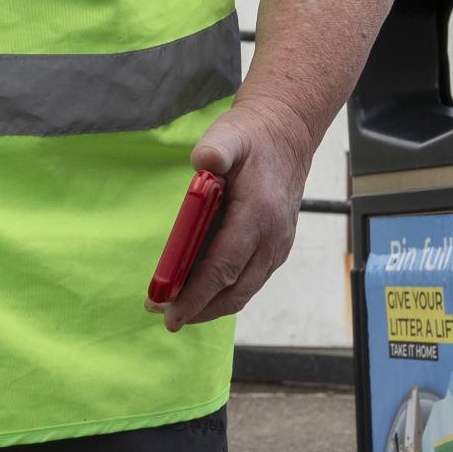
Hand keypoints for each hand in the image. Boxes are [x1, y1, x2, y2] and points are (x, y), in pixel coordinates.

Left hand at [155, 100, 312, 330]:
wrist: (288, 136)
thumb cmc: (252, 139)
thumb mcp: (230, 134)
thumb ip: (217, 148)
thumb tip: (203, 162)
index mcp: (259, 215)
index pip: (225, 266)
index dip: (196, 293)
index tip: (170, 310)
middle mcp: (273, 238)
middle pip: (234, 291)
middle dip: (198, 309)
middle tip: (164, 317)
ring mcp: (277, 247)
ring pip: (243, 292)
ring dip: (209, 307)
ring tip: (177, 310)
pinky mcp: (275, 250)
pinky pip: (249, 283)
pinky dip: (223, 295)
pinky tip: (199, 294)